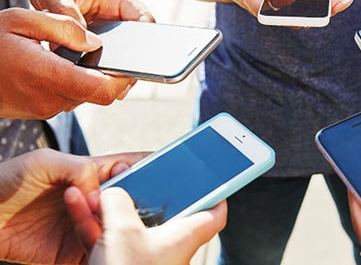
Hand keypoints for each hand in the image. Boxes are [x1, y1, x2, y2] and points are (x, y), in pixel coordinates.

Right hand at [0, 9, 136, 118]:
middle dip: (114, 78)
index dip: (124, 79)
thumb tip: (96, 43)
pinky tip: (70, 66)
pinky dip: (77, 84)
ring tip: (90, 56)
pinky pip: (69, 99)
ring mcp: (44, 109)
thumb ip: (64, 29)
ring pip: (85, 97)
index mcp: (48, 75)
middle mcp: (49, 98)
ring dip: (93, 80)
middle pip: (99, 96)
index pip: (102, 89)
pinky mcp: (40, 111)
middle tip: (119, 57)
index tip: (133, 65)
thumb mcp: (21, 20)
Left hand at [0, 149, 146, 263]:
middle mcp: (92, 200)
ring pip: (118, 230)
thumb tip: (103, 186)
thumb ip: (78, 168)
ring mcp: (84, 227)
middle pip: (130, 201)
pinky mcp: (72, 253)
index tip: (169, 169)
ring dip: (127, 231)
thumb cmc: (6, 181)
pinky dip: (110, 256)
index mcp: (89, 173)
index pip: (128, 166)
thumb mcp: (44, 162)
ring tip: (133, 230)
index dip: (149, 167)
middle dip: (146, 202)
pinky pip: (98, 255)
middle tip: (157, 206)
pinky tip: (117, 252)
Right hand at [78, 187, 225, 264]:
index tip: (210, 177)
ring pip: (128, 222)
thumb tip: (112, 193)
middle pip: (162, 211)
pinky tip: (78, 203)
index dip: (215, 193)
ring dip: (109, 204)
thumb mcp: (123, 231)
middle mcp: (167, 246)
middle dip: (142, 191)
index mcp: (184, 235)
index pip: (214, 213)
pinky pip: (108, 237)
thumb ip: (118, 203)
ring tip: (95, 186)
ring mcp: (142, 256)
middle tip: (133, 173)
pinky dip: (94, 222)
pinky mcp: (119, 264)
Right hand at [214, 0, 360, 15]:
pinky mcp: (284, 9)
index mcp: (258, 3)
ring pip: (308, 15)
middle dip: (329, 6)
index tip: (329, 3)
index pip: (287, 13)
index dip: (310, 12)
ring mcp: (277, 13)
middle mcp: (269, 14)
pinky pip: (306, 7)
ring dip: (330, 3)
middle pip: (304, 17)